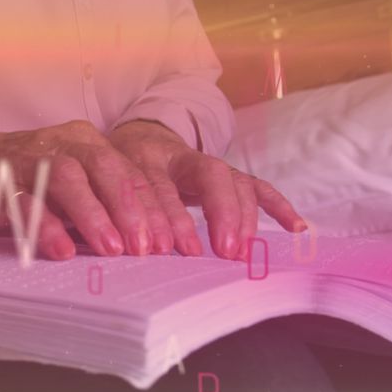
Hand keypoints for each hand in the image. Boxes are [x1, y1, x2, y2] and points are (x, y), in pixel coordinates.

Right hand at [0, 120, 165, 260]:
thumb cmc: (26, 181)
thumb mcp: (71, 186)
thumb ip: (104, 205)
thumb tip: (149, 244)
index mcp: (86, 141)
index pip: (129, 171)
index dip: (154, 208)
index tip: (171, 243)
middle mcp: (61, 142)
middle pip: (105, 167)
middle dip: (130, 209)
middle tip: (146, 247)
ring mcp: (29, 158)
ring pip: (67, 179)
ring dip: (92, 216)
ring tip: (111, 250)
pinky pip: (24, 200)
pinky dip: (44, 226)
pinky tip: (60, 250)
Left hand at [108, 120, 305, 259]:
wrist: (130, 138)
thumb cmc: (107, 174)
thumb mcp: (95, 185)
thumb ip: (99, 210)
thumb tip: (98, 247)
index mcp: (138, 155)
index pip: (157, 184)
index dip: (164, 215)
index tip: (168, 248)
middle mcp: (175, 154)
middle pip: (206, 175)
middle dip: (216, 213)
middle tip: (221, 251)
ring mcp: (204, 162)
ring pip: (231, 179)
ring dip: (242, 216)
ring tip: (242, 252)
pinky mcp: (223, 173)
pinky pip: (254, 184)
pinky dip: (276, 205)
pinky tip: (296, 227)